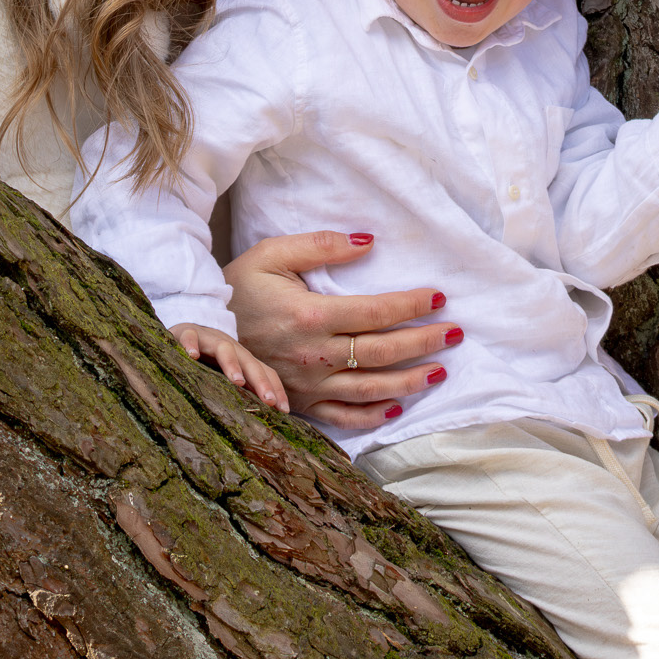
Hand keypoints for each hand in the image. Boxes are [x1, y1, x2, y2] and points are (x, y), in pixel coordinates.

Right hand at [170, 323, 289, 411]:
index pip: (263, 371)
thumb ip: (240, 391)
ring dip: (232, 363)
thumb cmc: (208, 358)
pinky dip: (191, 344)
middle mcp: (230, 347)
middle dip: (260, 381)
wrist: (187, 330)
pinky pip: (190, 336)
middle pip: (249, 361)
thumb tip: (256, 422)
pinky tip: (191, 356)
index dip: (275, 388)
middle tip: (268, 400)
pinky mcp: (188, 332)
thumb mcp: (226, 373)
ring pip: (224, 348)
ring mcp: (210, 339)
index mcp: (242, 358)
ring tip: (237, 381)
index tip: (283, 410)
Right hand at [225, 232, 458, 429]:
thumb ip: (321, 245)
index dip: (412, 305)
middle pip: (382, 352)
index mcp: (310, 316)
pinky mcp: (300, 402)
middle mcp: (313, 355)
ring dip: (410, 380)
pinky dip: (372, 416)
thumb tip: (368, 241)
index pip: (376, 312)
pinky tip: (397, 406)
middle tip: (456, 332)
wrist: (202, 325)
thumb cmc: (241, 285)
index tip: (439, 297)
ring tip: (439, 369)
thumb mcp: (273, 253)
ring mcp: (307, 384)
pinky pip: (342, 417)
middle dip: (424, 342)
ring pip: (370, 389)